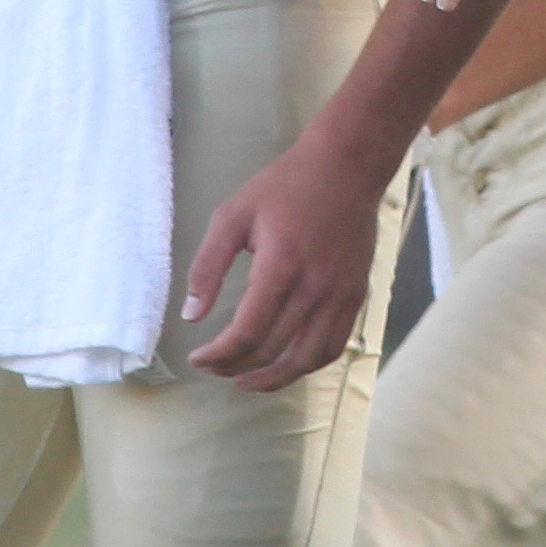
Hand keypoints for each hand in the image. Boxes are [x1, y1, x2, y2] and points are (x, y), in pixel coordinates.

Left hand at [182, 136, 387, 392]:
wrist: (346, 166)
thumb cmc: (285, 185)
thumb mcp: (233, 215)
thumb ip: (208, 266)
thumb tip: (190, 315)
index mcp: (280, 266)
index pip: (247, 332)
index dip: (218, 355)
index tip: (198, 358)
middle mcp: (314, 287)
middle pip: (272, 350)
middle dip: (235, 367)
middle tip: (214, 366)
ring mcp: (340, 295)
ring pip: (306, 360)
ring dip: (273, 379)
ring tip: (245, 380)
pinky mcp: (355, 295)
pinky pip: (332, 346)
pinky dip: (307, 365)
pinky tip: (285, 363)